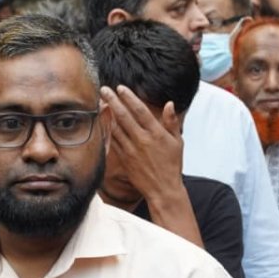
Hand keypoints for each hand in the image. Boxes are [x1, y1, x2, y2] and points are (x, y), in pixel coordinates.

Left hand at [100, 85, 183, 202]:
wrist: (163, 189)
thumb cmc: (172, 165)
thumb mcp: (177, 142)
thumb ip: (172, 122)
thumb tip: (169, 104)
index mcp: (156, 133)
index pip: (140, 110)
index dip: (129, 97)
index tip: (120, 88)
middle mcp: (142, 140)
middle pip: (124, 116)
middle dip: (113, 100)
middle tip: (104, 89)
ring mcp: (131, 150)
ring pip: (115, 127)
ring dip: (107, 113)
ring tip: (101, 102)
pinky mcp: (124, 158)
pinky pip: (113, 140)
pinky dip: (108, 129)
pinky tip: (104, 121)